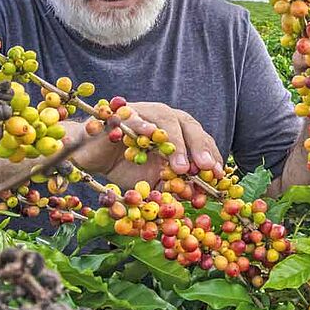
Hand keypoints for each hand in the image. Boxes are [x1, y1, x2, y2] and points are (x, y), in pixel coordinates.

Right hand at [63, 102, 223, 189]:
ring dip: (176, 142)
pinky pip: (134, 117)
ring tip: (181, 166)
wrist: (91, 157)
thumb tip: (197, 197)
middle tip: (205, 168)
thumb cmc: (125, 169)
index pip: (201, 138)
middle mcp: (164, 118)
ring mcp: (144, 112)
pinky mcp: (121, 114)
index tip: (218, 175)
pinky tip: (150, 133)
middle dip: (200, 146)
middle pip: (189, 124)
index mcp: (178, 132)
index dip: (211, 155)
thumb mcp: (155, 182)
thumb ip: (174, 186)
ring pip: (166, 118)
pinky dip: (142, 124)